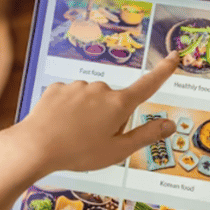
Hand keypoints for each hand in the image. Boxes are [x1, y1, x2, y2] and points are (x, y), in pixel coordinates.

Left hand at [6, 52, 178, 175]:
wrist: (35, 146)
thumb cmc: (78, 152)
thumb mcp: (118, 151)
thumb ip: (146, 135)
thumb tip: (170, 125)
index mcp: (119, 104)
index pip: (148, 85)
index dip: (163, 71)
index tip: (173, 57)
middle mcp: (101, 89)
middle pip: (114, 102)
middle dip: (110, 117)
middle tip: (96, 140)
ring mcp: (78, 87)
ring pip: (91, 100)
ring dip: (88, 114)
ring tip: (75, 136)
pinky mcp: (59, 88)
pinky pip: (72, 99)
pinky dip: (69, 111)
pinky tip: (61, 126)